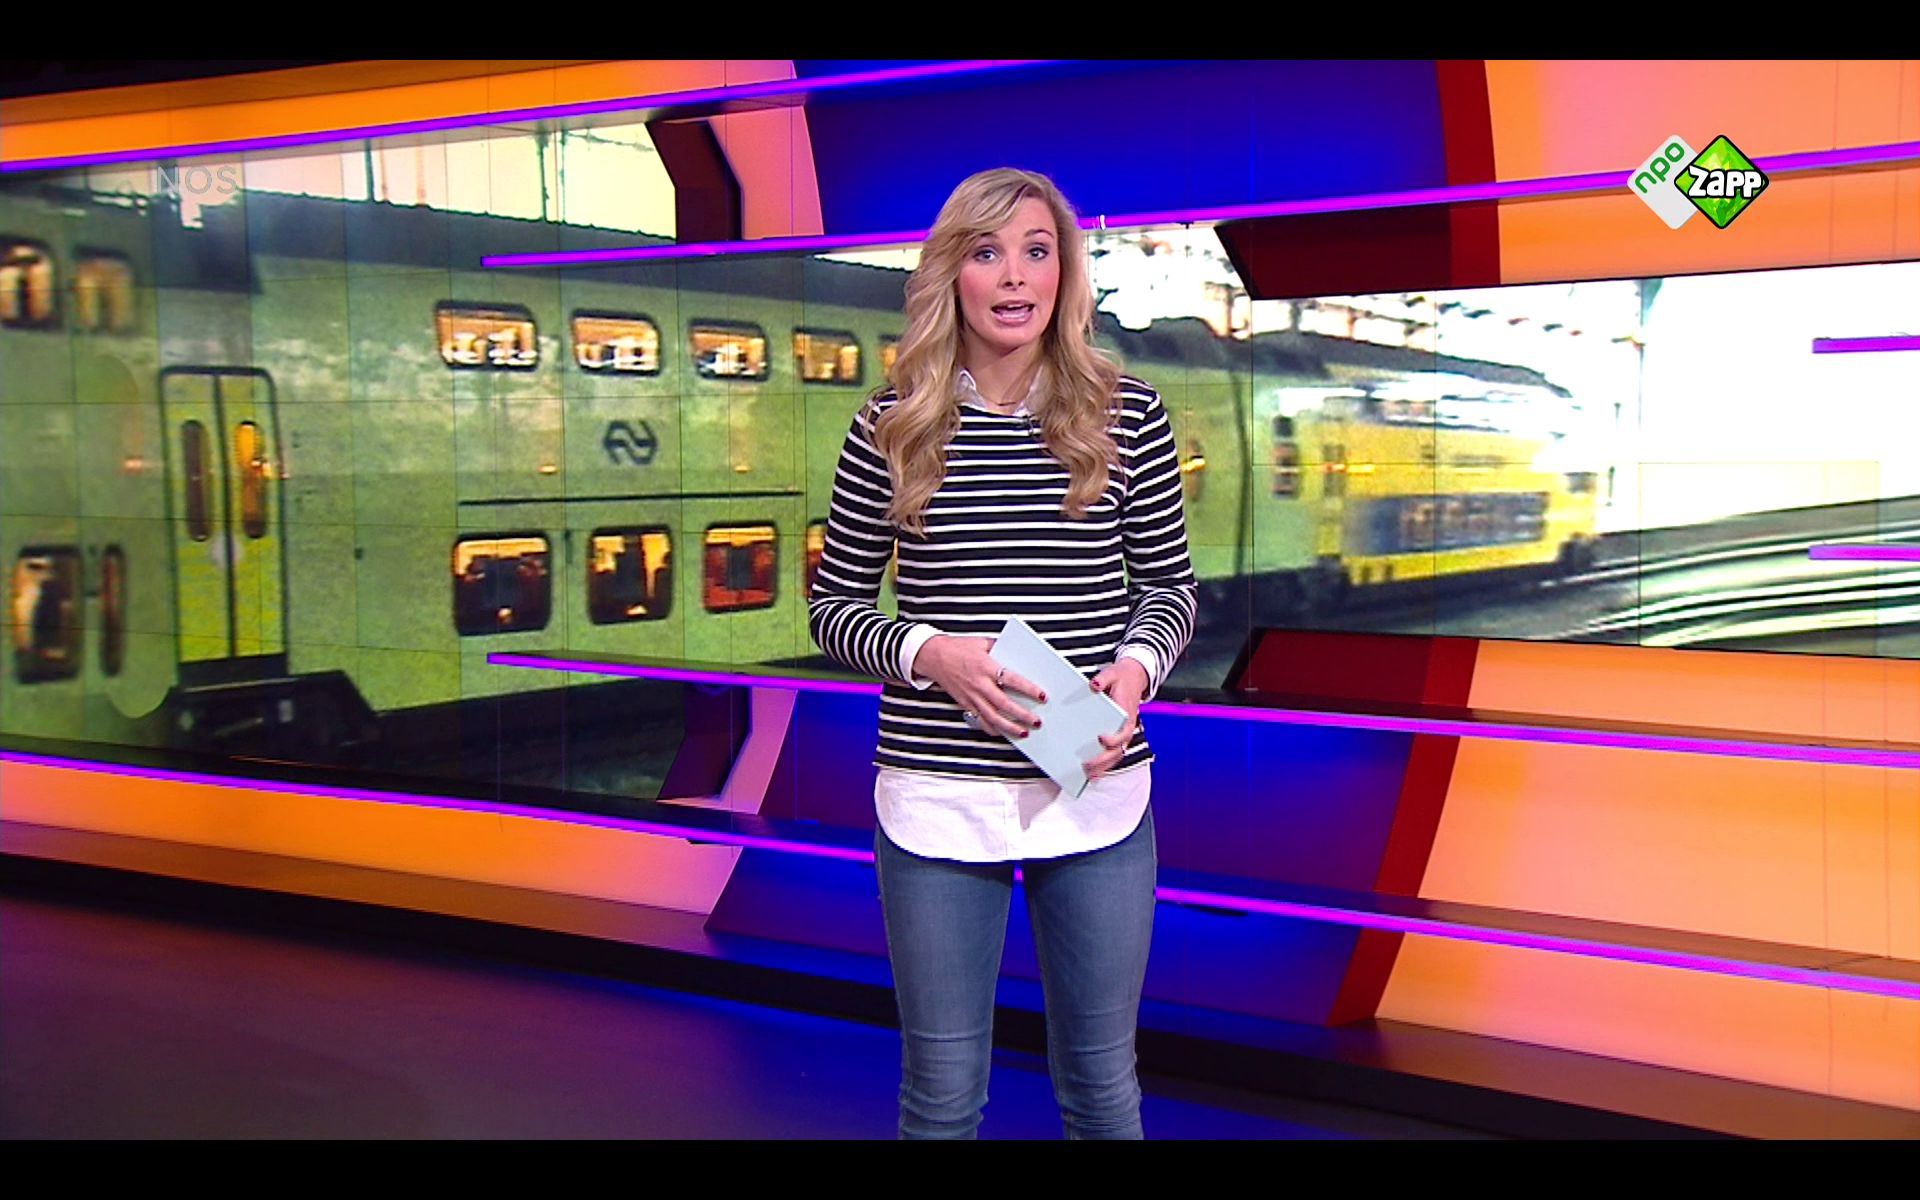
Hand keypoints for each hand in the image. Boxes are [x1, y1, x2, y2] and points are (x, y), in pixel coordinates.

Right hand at [911, 635, 1045, 738]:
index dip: (1028, 689)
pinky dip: (992, 729)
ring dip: (1010, 727)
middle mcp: (979, 684)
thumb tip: (1019, 654)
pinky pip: (980, 720)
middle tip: (1036, 721)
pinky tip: (1002, 732)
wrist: (933, 656)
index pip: (1012, 680)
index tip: (1042, 696)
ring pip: (993, 717)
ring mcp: (971, 696)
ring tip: (1024, 732)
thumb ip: (1001, 649)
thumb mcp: (982, 643)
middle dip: (1022, 715)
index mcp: (985, 667)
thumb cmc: (957, 648)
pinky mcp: (965, 704)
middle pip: (1004, 704)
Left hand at [1084, 658, 1148, 780]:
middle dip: (1103, 760)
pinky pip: (1113, 754)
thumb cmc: (1121, 678)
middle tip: (1086, 766)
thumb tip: (1094, 685)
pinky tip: (1092, 774)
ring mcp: (1123, 734)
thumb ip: (1103, 679)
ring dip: (1103, 767)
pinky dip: (1104, 765)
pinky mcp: (1118, 736)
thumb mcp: (1111, 673)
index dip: (1113, 738)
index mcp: (1127, 714)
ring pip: (1116, 756)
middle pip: (1118, 750)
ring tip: (1088, 776)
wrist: (1134, 678)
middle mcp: (1127, 728)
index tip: (1100, 739)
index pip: (1123, 732)